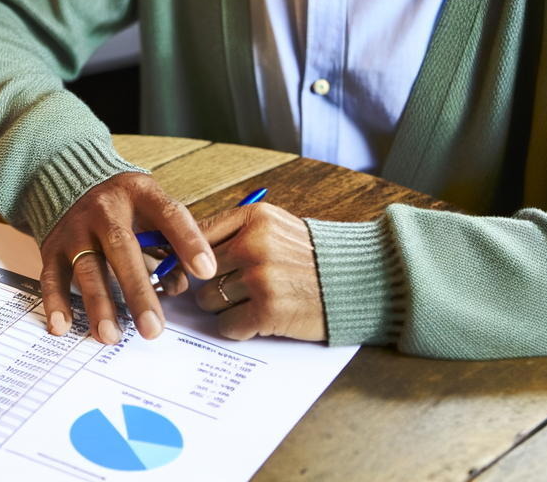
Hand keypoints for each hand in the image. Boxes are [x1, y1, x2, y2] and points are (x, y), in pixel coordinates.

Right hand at [38, 173, 215, 344]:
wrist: (69, 181)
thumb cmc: (123, 206)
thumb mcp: (150, 211)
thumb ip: (169, 246)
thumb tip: (178, 287)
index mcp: (139, 193)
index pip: (168, 214)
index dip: (188, 241)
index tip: (206, 271)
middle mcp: (104, 209)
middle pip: (122, 248)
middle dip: (138, 290)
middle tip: (153, 329)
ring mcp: (75, 229)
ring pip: (87, 267)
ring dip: (99, 304)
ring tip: (111, 336)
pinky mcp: (52, 247)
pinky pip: (52, 276)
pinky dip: (56, 302)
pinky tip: (62, 326)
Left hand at [192, 203, 326, 341]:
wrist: (361, 282)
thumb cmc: (312, 258)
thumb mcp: (277, 227)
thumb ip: (236, 233)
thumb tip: (185, 250)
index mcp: (254, 218)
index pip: (198, 234)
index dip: (189, 255)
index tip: (188, 267)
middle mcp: (254, 244)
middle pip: (198, 270)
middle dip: (211, 282)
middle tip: (238, 288)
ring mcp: (261, 278)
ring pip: (208, 299)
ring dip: (225, 307)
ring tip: (254, 301)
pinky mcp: (268, 311)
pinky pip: (226, 325)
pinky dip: (238, 327)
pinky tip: (259, 319)